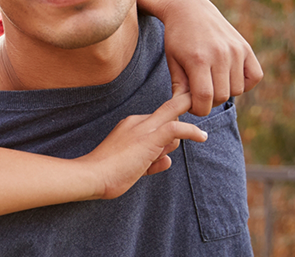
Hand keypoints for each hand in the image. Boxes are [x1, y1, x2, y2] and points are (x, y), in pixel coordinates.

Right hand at [81, 93, 207, 199]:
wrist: (92, 175)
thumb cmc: (107, 174)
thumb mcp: (133, 164)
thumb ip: (151, 160)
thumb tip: (167, 161)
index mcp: (129, 124)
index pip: (158, 123)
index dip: (166, 137)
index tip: (166, 145)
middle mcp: (137, 121)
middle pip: (169, 119)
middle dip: (174, 133)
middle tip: (158, 152)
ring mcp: (143, 128)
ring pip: (174, 124)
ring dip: (171, 146)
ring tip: (144, 164)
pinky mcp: (150, 138)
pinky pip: (177, 128)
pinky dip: (192, 131)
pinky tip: (202, 137)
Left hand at [160, 0, 262, 115]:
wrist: (190, 9)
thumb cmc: (177, 37)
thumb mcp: (172, 61)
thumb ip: (179, 86)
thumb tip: (183, 108)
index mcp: (198, 59)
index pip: (204, 97)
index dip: (198, 108)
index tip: (192, 105)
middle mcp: (220, 55)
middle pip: (222, 96)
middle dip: (209, 101)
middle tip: (199, 94)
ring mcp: (236, 51)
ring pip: (238, 89)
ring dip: (225, 92)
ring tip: (211, 82)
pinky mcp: (246, 48)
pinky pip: (255, 77)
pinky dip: (245, 83)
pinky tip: (229, 77)